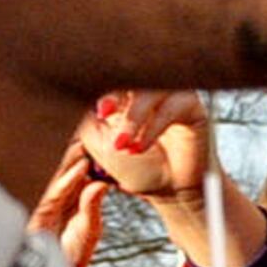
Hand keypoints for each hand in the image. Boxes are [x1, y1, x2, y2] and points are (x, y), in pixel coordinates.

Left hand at [86, 87, 266, 266]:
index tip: (94, 107)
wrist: (170, 191)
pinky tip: (141, 147)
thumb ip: (87, 122)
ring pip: (150, 90)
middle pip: (131, 76)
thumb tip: (76, 99)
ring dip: (133, 117)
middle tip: (103, 113)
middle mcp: (148, 89)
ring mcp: (170, 94)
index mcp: (125, 93)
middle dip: (115, 95)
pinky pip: (170, 108)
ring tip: (123, 144)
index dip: (101, 87)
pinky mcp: (190, 105)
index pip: (111, 77)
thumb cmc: (138, 168)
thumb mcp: (101, 146)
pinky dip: (153, 128)